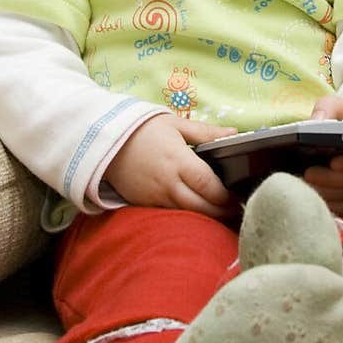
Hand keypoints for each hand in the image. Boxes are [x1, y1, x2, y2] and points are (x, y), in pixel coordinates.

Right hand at [103, 114, 238, 216]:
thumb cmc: (142, 129)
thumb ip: (206, 132)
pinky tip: (196, 212)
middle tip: (236, 211)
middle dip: (221, 212)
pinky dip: (185, 216)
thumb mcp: (175, 124)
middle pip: (201, 207)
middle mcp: (167, 183)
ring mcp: (155, 197)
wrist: (103, 140)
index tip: (238, 197)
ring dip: (205, 217)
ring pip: (186, 214)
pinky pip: (170, 214)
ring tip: (222, 214)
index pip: (208, 185)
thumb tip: (234, 133)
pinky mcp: (144, 204)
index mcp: (178, 161)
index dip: (225, 196)